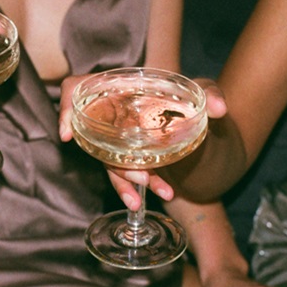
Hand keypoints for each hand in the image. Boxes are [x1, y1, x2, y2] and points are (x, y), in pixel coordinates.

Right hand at [58, 73, 227, 209]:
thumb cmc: (191, 97)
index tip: (66, 135)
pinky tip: (153, 197)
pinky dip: (134, 187)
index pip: (75, 91)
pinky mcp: (126, 156)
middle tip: (142, 178)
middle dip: (115, 162)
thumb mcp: (200, 89)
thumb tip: (220, 109)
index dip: (66, 111)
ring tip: (147, 197)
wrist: (201, 119)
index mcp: (116, 88)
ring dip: (126, 182)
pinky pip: (122, 173)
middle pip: (93, 137)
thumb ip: (210, 94)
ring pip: (108, 162)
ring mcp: (115, 137)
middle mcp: (109, 113)